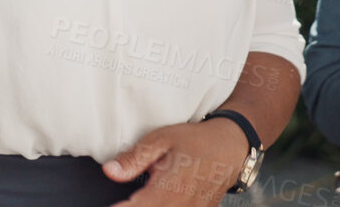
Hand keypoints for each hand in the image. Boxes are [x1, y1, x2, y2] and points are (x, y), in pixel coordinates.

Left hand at [101, 119, 250, 205]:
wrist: (230, 147)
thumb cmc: (195, 141)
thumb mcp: (161, 139)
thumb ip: (134, 158)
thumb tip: (110, 171)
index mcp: (169, 189)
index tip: (110, 204)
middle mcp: (182, 206)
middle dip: (132, 206)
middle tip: (125, 198)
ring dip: (147, 205)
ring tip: (139, 196)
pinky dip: (163, 206)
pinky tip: (155, 198)